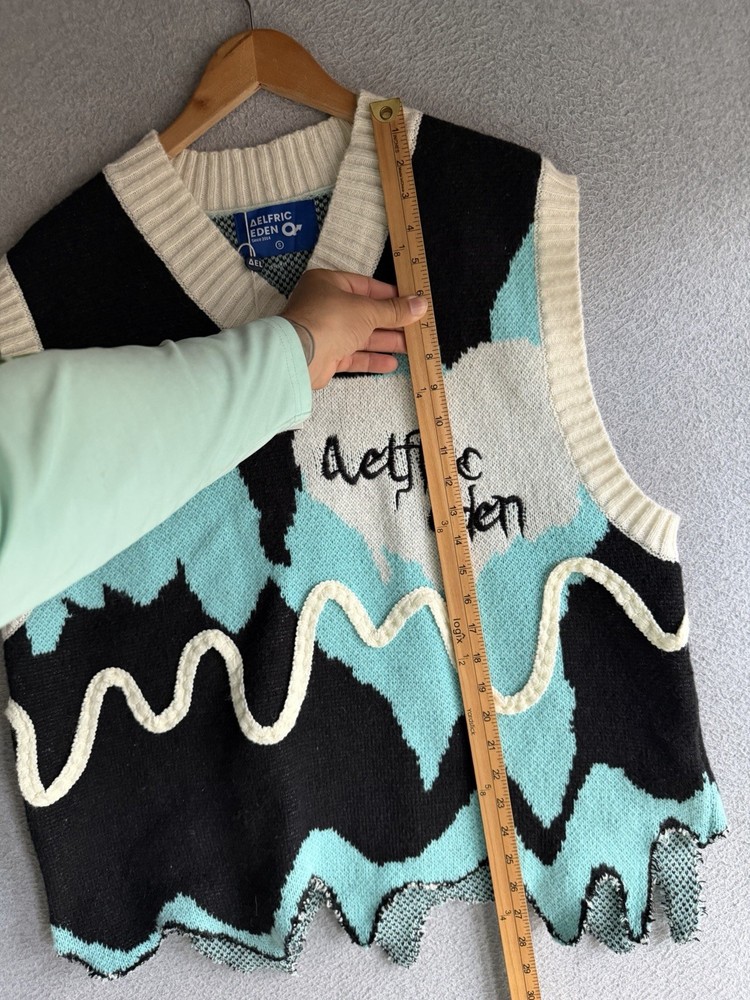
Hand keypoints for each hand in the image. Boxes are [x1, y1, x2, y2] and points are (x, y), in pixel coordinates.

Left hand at [279, 267, 427, 389]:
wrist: (300, 355)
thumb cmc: (330, 320)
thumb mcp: (367, 310)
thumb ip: (394, 310)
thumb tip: (420, 304)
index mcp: (329, 283)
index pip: (366, 286)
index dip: (391, 295)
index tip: (412, 303)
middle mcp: (325, 306)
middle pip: (365, 312)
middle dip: (391, 321)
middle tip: (416, 327)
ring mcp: (326, 332)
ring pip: (361, 335)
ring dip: (385, 341)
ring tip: (410, 347)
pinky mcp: (327, 355)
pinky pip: (353, 356)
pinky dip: (371, 359)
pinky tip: (391, 363)